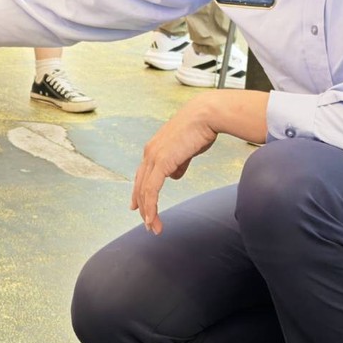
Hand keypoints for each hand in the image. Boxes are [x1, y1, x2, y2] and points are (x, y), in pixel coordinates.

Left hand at [130, 97, 217, 234]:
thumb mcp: (186, 150)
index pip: (142, 176)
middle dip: (143, 207)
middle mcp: (149, 153)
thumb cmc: (199, 129)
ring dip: (148, 212)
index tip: (137, 207)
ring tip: (153, 227)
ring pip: (144, 191)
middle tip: (148, 224)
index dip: (139, 193)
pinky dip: (150, 206)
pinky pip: (152, 190)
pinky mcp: (161, 162)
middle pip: (140, 186)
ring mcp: (153, 158)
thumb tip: (174, 176)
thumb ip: (178, 163)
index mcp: (154, 150)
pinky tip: (152, 218)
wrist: (205, 115)